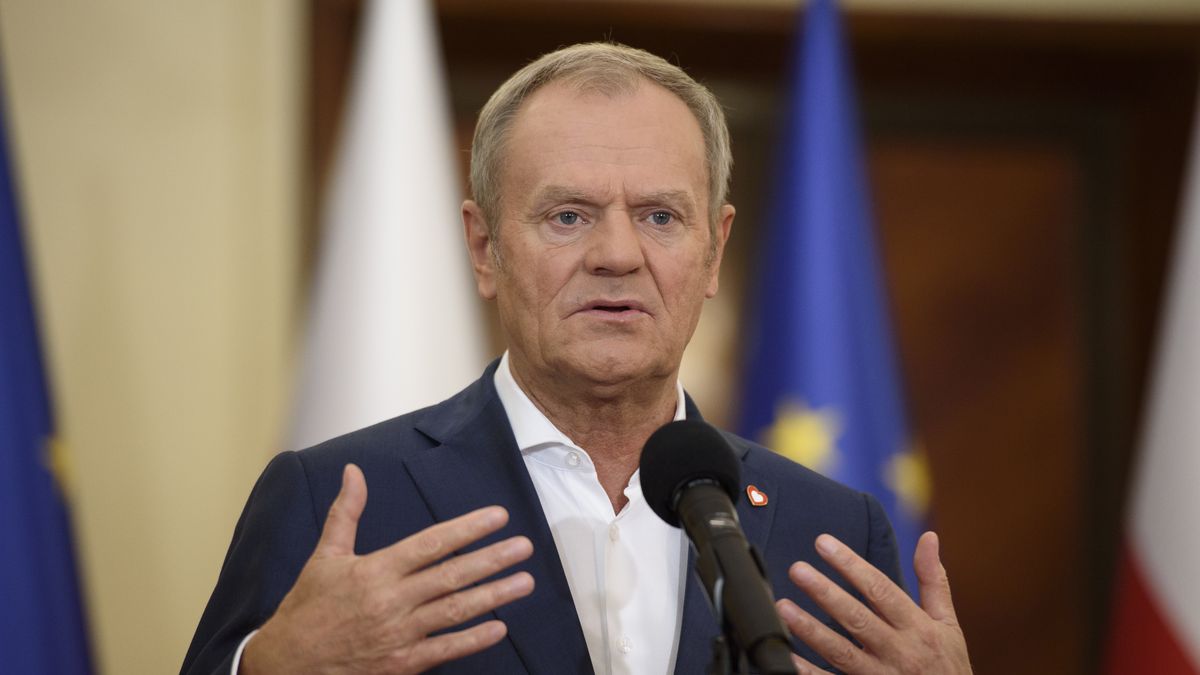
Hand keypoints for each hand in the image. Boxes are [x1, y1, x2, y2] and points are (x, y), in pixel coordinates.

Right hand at [241, 464, 534, 673]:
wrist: (287, 665)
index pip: (431, 543)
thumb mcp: (324, 556)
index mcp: (375, 570)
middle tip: (524, 546)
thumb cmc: (307, 608)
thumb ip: (346, 512)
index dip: (467, 529)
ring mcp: (399, 634)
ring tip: (525, 581)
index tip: (497, 516)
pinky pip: (444, 650)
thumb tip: (354, 471)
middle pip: (451, 576)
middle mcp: (391, 601)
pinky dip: (473, 639)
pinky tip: (499, 627)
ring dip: (494, 596)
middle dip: (492, 559)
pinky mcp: (401, 663)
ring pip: (455, 611)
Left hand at [776, 531, 971, 674]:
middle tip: (797, 569)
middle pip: (857, 618)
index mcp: (918, 628)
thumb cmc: (948, 665)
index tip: (823, 543)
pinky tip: (788, 655)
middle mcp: (899, 652)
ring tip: (783, 608)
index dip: (851, 565)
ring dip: (811, 630)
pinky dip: (809, 671)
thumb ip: (934, 581)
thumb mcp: (948, 624)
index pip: (881, 590)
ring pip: (841, 652)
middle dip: (826, 593)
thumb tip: (929, 537)